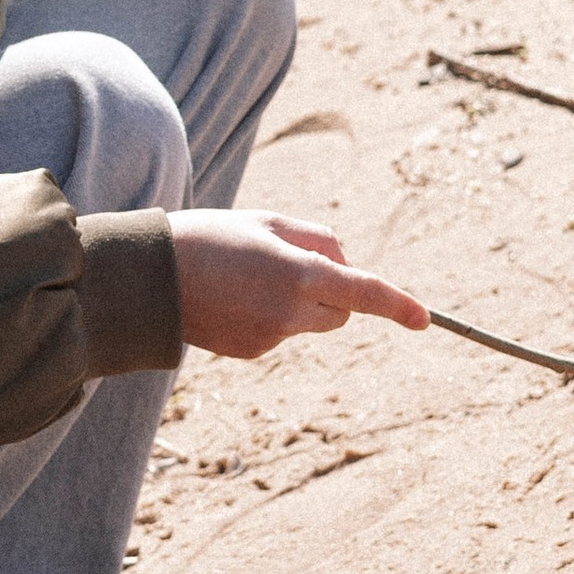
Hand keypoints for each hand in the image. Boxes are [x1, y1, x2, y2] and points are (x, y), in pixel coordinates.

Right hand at [171, 209, 428, 359]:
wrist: (150, 279)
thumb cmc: (210, 237)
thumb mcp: (267, 221)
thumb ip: (317, 239)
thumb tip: (346, 264)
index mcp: (300, 274)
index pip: (364, 292)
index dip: (398, 304)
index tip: (424, 318)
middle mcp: (291, 312)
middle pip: (341, 312)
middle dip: (335, 293)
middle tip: (295, 263)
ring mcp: (272, 338)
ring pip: (310, 323)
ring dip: (298, 302)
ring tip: (248, 276)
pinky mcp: (252, 352)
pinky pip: (279, 333)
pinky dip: (269, 316)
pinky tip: (232, 298)